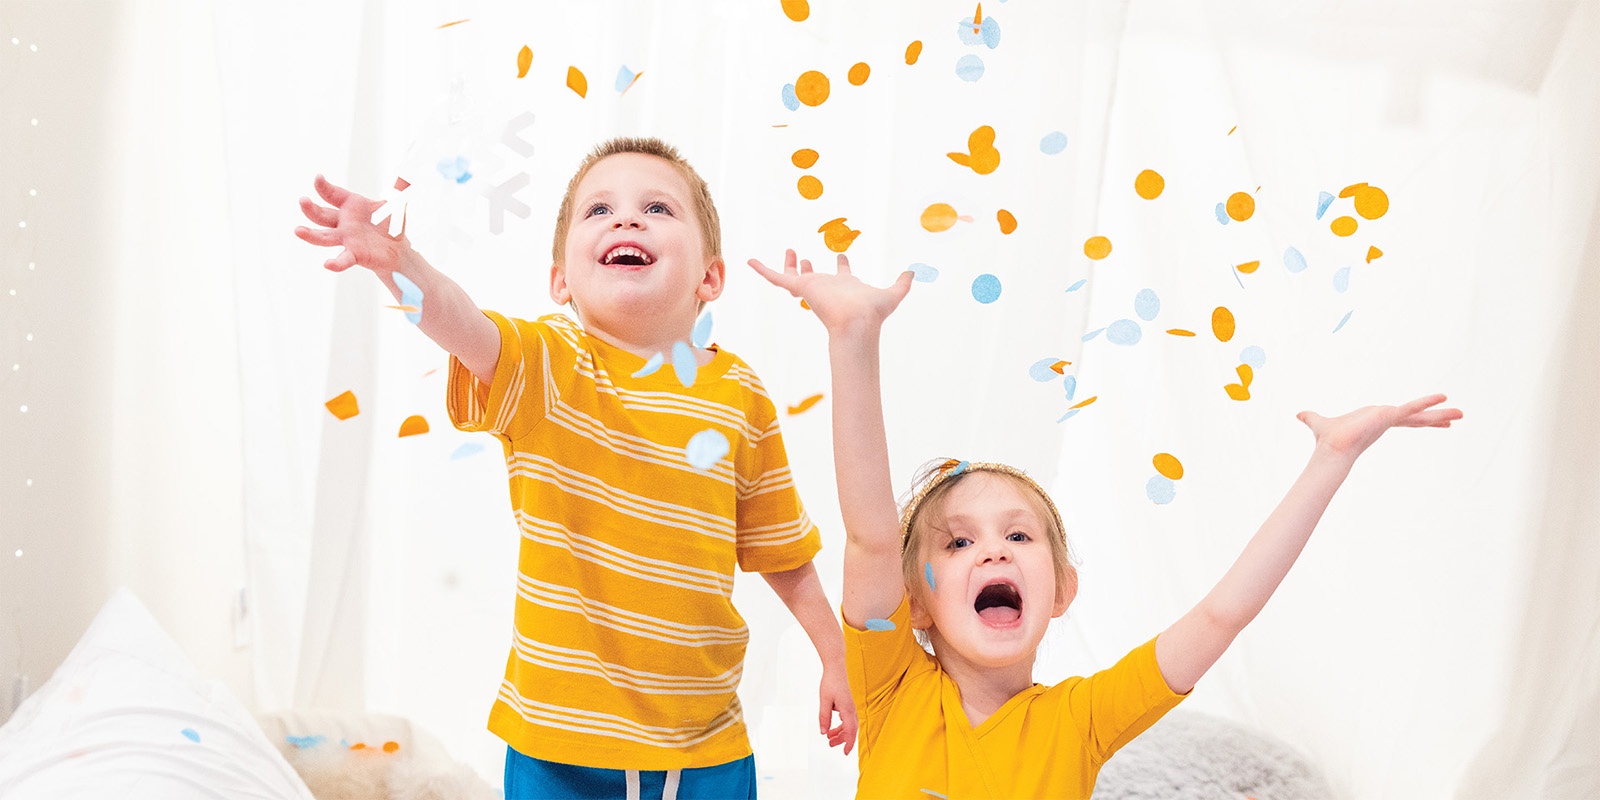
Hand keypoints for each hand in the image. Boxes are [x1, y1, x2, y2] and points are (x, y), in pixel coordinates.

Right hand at [294, 175, 405, 273]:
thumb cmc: (391, 224)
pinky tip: (327, 264)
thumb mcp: (397, 203)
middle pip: (321, 215)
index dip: (323, 186)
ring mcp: (346, 239)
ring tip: (298, 231)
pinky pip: (342, 259)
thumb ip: (402, 185)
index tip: (318, 178)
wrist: (399, 249)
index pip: (332, 194)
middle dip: (310, 209)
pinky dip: (335, 262)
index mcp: (350, 205)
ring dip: (310, 235)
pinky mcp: (354, 254)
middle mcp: (343, 222)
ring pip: (324, 236)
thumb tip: (411, 165)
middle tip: (302, 201)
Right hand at [748, 249, 912, 334]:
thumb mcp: (893, 294)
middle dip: (808, 267)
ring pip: (793, 276)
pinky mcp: (799, 287)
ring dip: (789, 264)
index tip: (841, 254)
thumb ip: (903, 283)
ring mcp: (811, 288)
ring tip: (789, 250)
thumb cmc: (873, 313)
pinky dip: (762, 269)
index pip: (842, 274)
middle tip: (802, 256)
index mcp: (845, 287)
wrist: (858, 322)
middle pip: (814, 276)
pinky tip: (750, 260)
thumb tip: (916, 273)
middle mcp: (827, 287)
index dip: (842, 264)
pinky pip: (776, 277)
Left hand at [817, 666, 858, 754]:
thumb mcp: (824, 701)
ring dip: (840, 733)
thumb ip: (824, 717)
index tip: (845, 753)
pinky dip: (840, 726)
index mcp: (847, 710)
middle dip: (841, 739)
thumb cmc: (831, 682)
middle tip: (830, 745)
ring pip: (848, 725)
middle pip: (850, 730)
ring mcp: (850, 707)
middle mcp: (851, 710)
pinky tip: (833, 727)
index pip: (850, 731)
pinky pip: (846, 719)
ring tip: (829, 738)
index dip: (848, 743)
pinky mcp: (847, 704)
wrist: (836, 669)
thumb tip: (823, 733)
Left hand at [1297, 393, 1462, 459]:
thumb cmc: (1329, 438)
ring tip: (1462, 413)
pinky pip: (1411, 408)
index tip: (1433, 418)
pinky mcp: (1389, 416)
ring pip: (1420, 415)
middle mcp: (1387, 419)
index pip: (1403, 417)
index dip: (1418, 416)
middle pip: (1417, 418)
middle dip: (1437, 417)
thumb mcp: (1319, 422)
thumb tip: (1297, 416)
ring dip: (1441, 414)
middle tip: (1458, 417)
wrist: (1331, 447)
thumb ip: (1310, 418)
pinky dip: (1425, 403)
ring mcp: (1391, 418)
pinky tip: (1443, 399)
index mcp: (1378, 419)